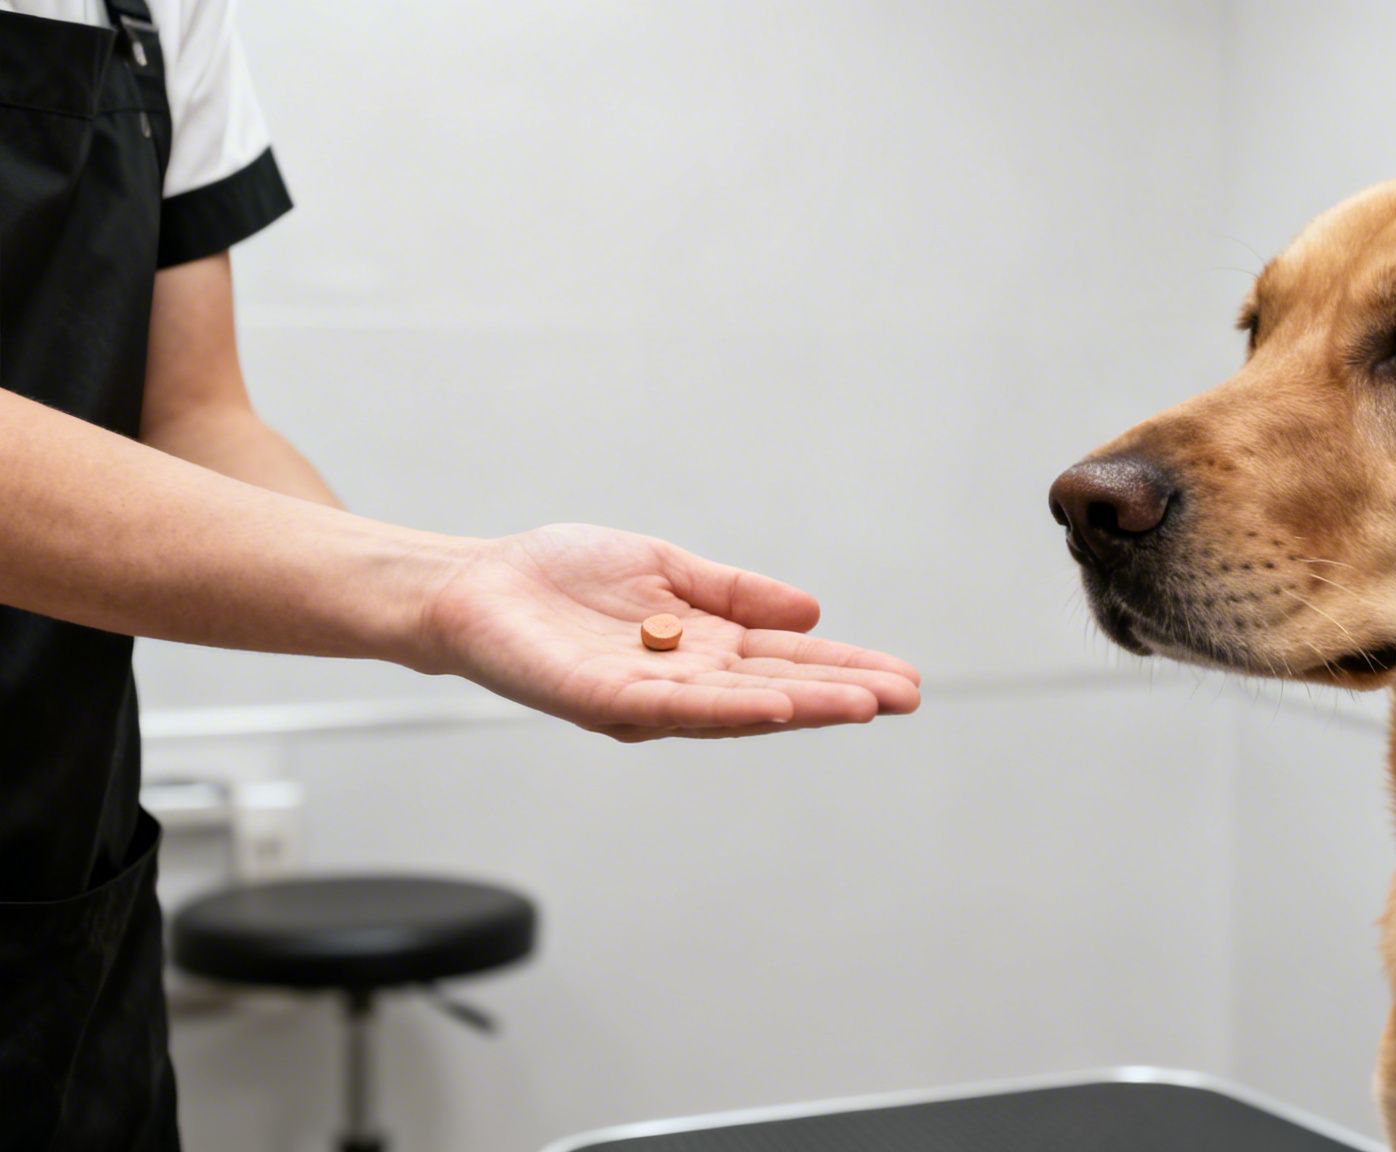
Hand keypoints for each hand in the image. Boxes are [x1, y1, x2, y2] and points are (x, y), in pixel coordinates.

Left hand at [417, 524, 919, 739]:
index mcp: (700, 654)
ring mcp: (645, 699)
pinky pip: (674, 707)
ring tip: (863, 705)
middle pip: (776, 693)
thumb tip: (810, 615)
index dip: (844, 670)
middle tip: (907, 697)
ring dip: (803, 707)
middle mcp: (682, 686)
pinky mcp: (601, 698)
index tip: (903, 677)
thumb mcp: (668, 570)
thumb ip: (734, 594)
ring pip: (736, 708)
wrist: (475, 586)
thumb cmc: (563, 578)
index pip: (786, 665)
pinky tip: (776, 705)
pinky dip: (729, 708)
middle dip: (842, 694)